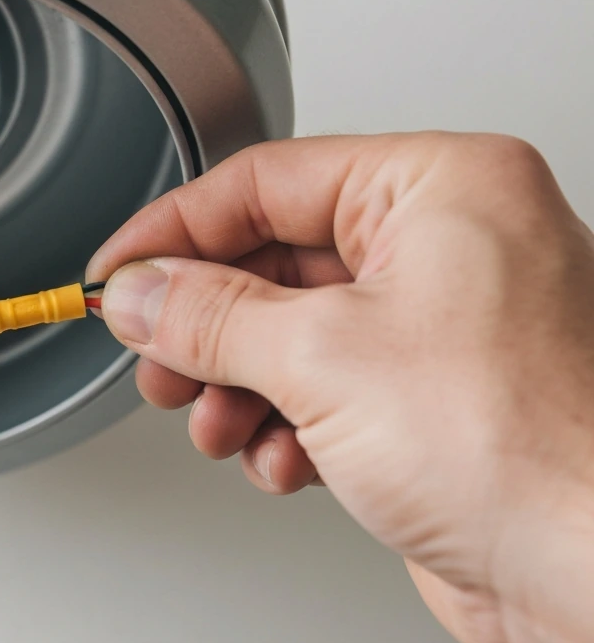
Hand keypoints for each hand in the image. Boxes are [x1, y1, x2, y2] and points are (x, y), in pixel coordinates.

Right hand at [89, 133, 593, 642]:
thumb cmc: (526, 451)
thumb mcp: (322, 358)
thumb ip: (207, 316)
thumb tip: (138, 293)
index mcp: (441, 189)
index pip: (265, 183)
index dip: (174, 231)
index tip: (117, 271)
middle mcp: (448, 245)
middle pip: (273, 262)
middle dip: (206, 325)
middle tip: (156, 358)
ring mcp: (443, 324)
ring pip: (291, 332)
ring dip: (238, 386)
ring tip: (217, 424)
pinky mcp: (433, 398)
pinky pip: (325, 388)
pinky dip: (286, 425)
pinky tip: (283, 460)